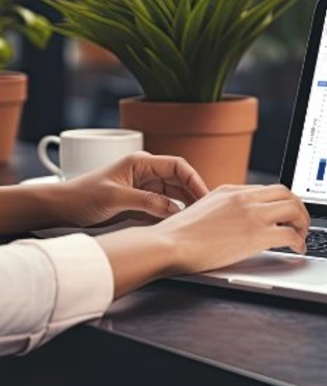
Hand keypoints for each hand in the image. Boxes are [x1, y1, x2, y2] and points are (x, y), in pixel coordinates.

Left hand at [60, 152, 208, 226]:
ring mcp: (144, 187)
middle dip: (194, 194)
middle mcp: (145, 172)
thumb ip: (146, 202)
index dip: (194, 180)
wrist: (60, 208)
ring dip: (185, 204)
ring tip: (196, 219)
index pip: (178, 166)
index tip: (205, 197)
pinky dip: (173, 213)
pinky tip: (179, 223)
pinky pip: (164, 205)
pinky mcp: (141, 201)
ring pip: (174, 193)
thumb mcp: (114, 198)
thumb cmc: (81, 196)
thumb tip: (174, 208)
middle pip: (179, 180)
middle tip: (206, 212)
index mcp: (141, 162)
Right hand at [146, 183, 309, 275]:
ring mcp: (252, 214)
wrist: (169, 244)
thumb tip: (234, 219)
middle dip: (299, 209)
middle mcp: (245, 198)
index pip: (268, 189)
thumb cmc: (178, 234)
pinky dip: (299, 242)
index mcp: (231, 191)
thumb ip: (223, 209)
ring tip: (302, 236)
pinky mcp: (256, 235)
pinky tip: (297, 249)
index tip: (287, 212)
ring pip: (294, 209)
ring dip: (303, 223)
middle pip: (287, 194)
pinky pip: (290, 234)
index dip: (283, 202)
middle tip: (301, 223)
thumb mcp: (203, 209)